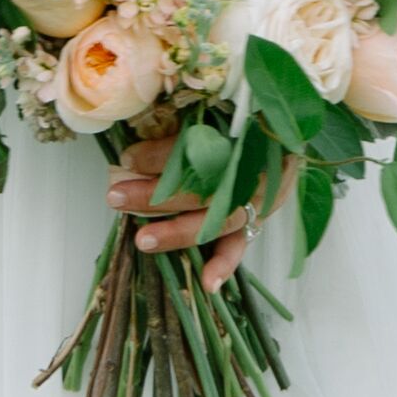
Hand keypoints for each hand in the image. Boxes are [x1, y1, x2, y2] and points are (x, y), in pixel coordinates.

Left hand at [106, 125, 252, 292]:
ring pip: (218, 219)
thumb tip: (135, 142)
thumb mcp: (210, 114)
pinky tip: (207, 282)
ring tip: (143, 240)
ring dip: (178, 232)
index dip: (163, 155)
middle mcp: (255, 166)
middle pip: (204, 187)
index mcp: (246, 132)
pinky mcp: (258, 219)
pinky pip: (241, 244)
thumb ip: (179, 124)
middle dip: (157, 195)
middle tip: (117, 196)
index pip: (201, 147)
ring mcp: (260, 197)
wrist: (278, 132)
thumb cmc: (233, 123)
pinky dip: (223, 264)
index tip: (128, 158)